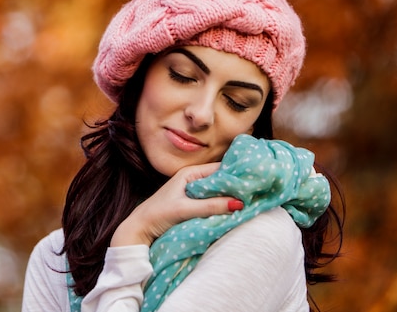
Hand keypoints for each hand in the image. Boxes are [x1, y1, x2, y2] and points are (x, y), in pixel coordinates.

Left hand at [110, 162, 242, 246]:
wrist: (140, 228)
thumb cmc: (158, 215)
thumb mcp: (185, 210)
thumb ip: (211, 206)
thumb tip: (239, 204)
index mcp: (190, 173)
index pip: (220, 168)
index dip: (236, 173)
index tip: (255, 179)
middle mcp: (193, 179)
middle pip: (220, 179)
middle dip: (236, 186)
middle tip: (256, 191)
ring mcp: (193, 192)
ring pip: (218, 191)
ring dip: (230, 196)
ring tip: (250, 199)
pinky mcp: (193, 203)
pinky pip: (212, 200)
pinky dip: (222, 204)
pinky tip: (234, 209)